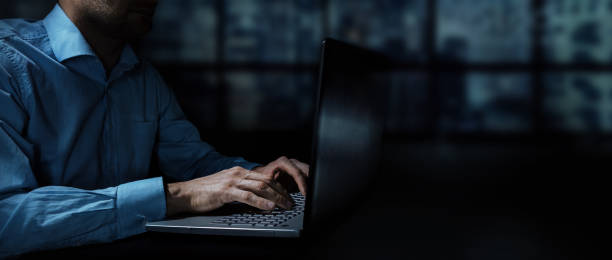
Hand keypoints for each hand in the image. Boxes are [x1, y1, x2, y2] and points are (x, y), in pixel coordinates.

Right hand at [165, 157, 308, 216]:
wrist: (186, 193)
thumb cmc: (205, 192)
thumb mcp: (226, 186)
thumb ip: (240, 188)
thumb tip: (256, 197)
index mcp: (238, 171)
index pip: (263, 177)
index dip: (278, 186)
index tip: (286, 195)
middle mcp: (237, 173)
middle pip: (265, 181)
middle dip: (281, 192)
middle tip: (290, 202)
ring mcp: (232, 181)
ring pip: (260, 187)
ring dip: (275, 197)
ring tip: (284, 205)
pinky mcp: (226, 191)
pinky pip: (247, 196)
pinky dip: (261, 202)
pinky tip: (269, 207)